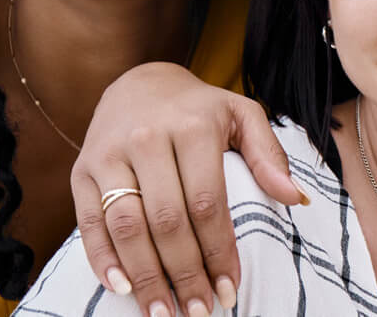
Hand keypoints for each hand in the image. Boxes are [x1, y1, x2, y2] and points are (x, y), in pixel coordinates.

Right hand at [70, 62, 305, 316]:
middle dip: (185, 273)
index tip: (230, 290)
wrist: (138, 82)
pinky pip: (88, 222)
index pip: (206, 202)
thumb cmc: (199, 108)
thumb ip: (269, 155)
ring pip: (126, 226)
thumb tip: (295, 199)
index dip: (218, 252)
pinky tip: (121, 289)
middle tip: (200, 311)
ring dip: (145, 276)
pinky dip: (101, 260)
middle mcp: (146, 139)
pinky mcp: (81, 170)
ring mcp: (108, 154)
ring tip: (163, 313)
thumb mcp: (242, 115)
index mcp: (192, 127)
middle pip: (166, 221)